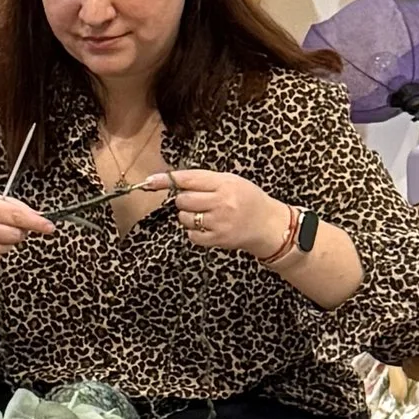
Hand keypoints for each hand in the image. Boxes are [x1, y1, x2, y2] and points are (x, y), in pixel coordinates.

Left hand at [150, 170, 293, 259]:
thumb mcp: (231, 181)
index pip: (189, 179)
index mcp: (224, 184)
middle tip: (198, 201)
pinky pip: (191, 235)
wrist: (269, 224)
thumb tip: (172, 180)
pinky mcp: (218, 239)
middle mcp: (221, 202)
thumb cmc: (247, 199)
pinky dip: (194, 231)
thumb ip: (204, 180)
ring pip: (185, 218)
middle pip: (182, 200)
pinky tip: (207, 227)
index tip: (150, 181)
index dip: (166, 180)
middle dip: (184, 200)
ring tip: (206, 214)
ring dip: (189, 216)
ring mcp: (219, 222)